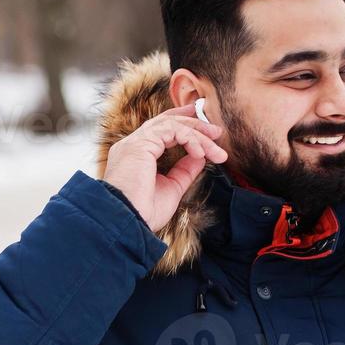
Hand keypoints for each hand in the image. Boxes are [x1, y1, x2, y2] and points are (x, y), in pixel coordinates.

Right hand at [102, 103, 228, 233]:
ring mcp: (134, 142)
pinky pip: (172, 130)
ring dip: (198, 135)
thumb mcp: (171, 188)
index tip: (205, 129)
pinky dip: (190, 139)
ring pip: (172, 125)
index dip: (181, 123)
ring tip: (216, 150)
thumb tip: (199, 157)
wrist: (127, 222)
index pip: (159, 130)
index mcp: (135, 155)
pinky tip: (201, 153)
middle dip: (193, 123)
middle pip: (166, 122)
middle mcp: (132, 145)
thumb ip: (183, 171)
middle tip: (217, 132)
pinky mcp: (141, 143)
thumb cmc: (143, 212)